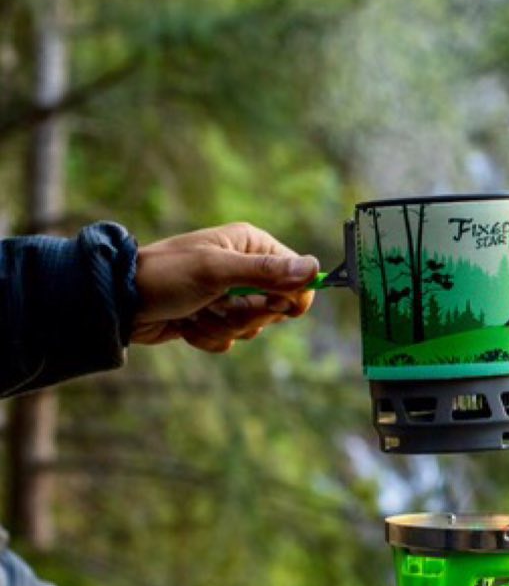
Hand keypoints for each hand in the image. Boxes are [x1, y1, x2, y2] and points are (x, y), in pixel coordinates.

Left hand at [132, 223, 319, 351]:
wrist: (119, 301)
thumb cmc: (165, 276)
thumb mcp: (217, 271)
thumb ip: (266, 272)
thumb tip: (313, 268)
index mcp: (252, 246)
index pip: (298, 275)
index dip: (291, 296)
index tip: (274, 304)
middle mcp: (245, 268)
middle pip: (277, 307)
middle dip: (245, 314)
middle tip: (217, 303)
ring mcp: (230, 295)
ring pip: (252, 327)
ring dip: (222, 326)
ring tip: (195, 311)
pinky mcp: (215, 317)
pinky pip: (230, 339)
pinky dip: (207, 337)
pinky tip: (186, 323)